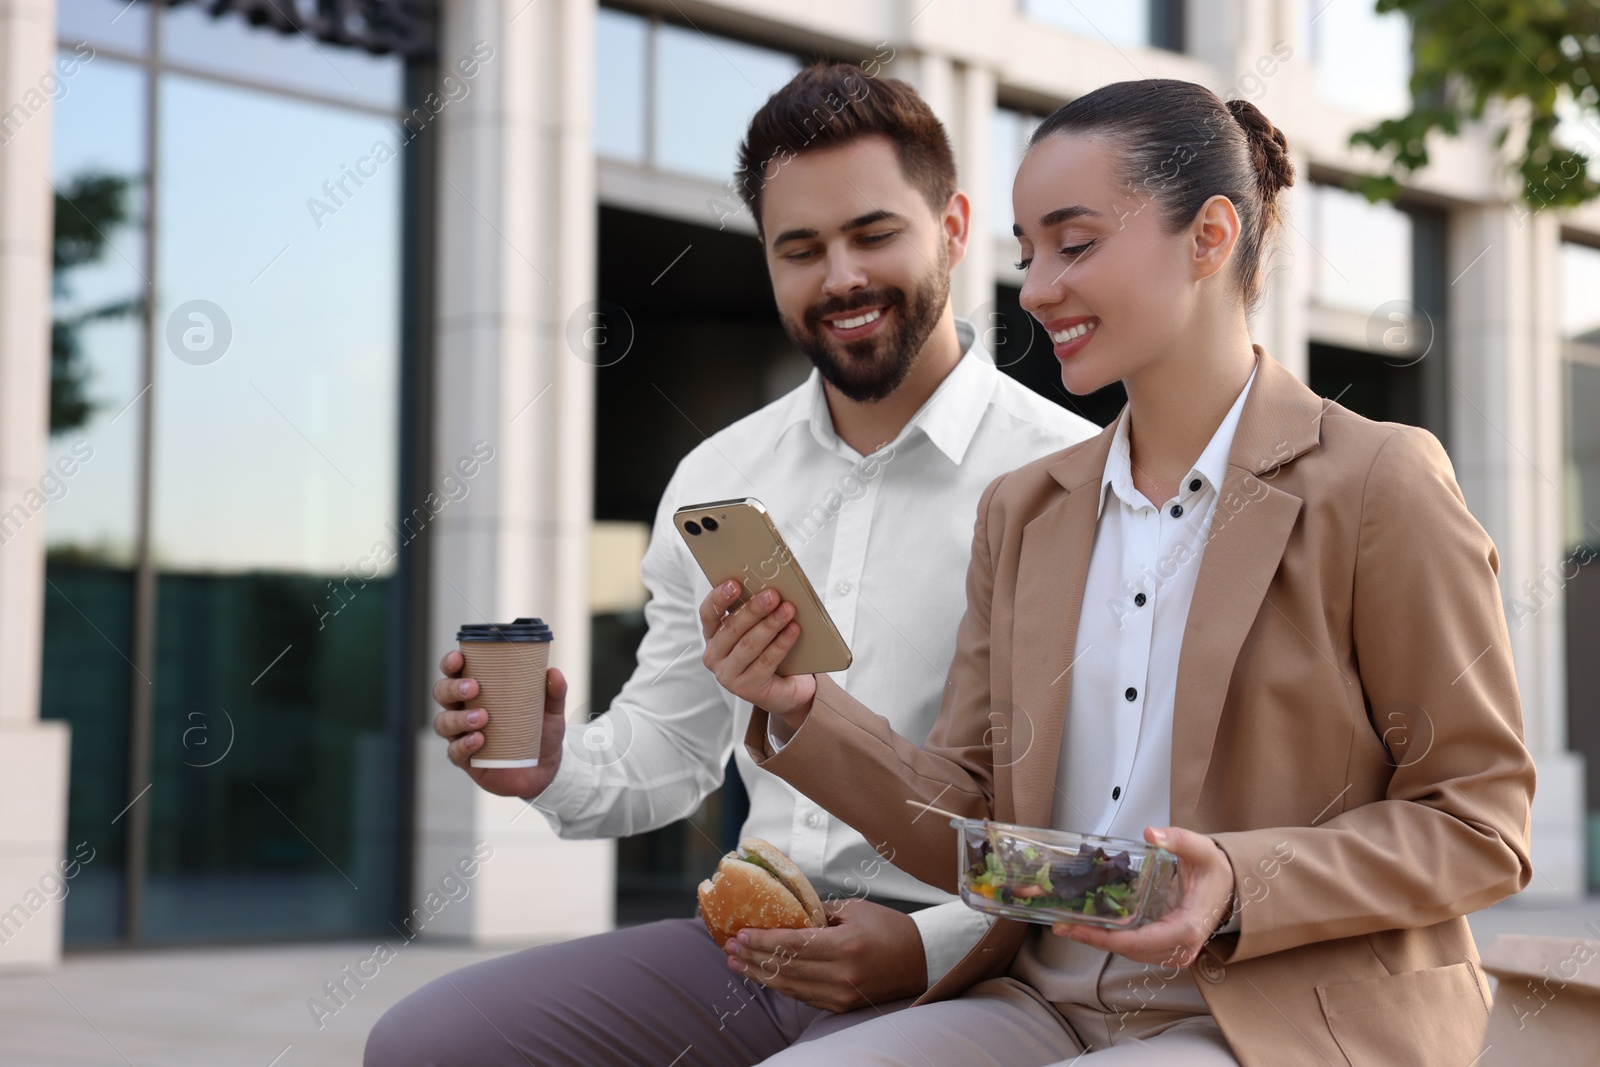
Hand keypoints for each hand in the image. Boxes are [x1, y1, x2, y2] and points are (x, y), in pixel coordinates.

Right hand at [431, 650, 567, 800]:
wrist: (544, 769)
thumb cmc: (540, 732)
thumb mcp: (551, 711)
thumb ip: (554, 691)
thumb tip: (553, 672)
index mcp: (479, 691)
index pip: (455, 671)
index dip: (450, 663)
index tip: (459, 658)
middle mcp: (464, 709)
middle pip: (442, 693)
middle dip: (452, 688)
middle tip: (473, 688)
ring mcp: (462, 735)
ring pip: (443, 722)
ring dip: (459, 718)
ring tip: (482, 718)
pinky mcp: (466, 759)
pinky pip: (455, 751)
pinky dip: (464, 744)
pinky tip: (479, 740)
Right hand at [698, 580, 815, 730]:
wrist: (786, 688)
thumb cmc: (769, 650)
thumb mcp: (758, 628)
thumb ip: (756, 611)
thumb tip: (769, 588)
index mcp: (712, 635)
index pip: (708, 613)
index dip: (719, 597)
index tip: (735, 583)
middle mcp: (714, 656)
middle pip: (731, 628)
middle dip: (754, 610)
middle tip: (773, 595)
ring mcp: (728, 675)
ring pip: (749, 645)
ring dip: (770, 625)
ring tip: (788, 610)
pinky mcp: (747, 689)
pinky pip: (766, 662)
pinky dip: (781, 644)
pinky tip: (793, 630)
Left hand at [723, 898, 926, 1011]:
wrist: (921, 959)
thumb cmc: (888, 928)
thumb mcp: (854, 910)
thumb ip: (818, 913)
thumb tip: (785, 911)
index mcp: (845, 945)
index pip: (792, 945)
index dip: (763, 941)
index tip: (740, 934)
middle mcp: (842, 974)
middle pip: (786, 968)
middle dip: (753, 958)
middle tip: (729, 948)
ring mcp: (842, 994)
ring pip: (790, 987)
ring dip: (760, 976)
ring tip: (736, 964)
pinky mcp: (842, 1006)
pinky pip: (803, 996)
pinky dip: (781, 985)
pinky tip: (763, 976)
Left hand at [1052, 826, 1234, 968]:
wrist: (1228, 886)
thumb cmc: (1215, 871)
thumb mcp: (1200, 849)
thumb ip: (1176, 839)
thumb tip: (1151, 834)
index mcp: (1187, 928)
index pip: (1138, 942)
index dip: (1104, 938)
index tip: (1075, 929)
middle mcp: (1180, 947)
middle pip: (1128, 951)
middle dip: (1093, 939)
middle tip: (1061, 925)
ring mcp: (1174, 951)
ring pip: (1129, 952)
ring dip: (1100, 940)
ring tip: (1069, 925)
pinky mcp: (1167, 948)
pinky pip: (1135, 948)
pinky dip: (1112, 939)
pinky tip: (1092, 926)